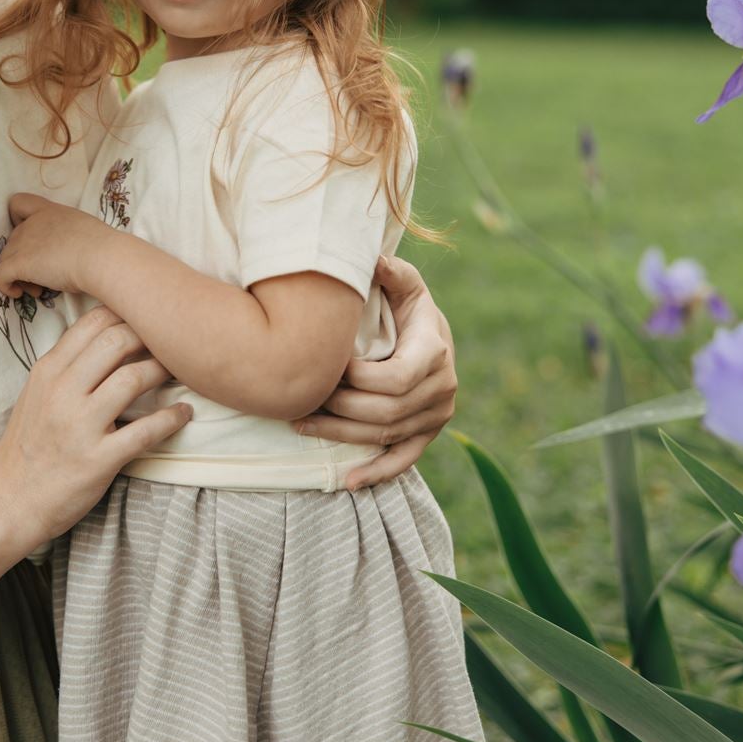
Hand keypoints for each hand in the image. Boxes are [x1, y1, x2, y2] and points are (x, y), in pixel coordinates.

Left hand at [0, 192, 108, 298]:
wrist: (100, 258)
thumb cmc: (100, 247)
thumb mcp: (83, 230)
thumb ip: (68, 235)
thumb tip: (70, 251)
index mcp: (49, 212)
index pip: (19, 203)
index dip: (17, 219)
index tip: (29, 238)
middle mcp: (31, 224)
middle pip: (12, 240)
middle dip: (23, 259)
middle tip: (41, 276)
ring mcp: (22, 242)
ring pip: (5, 259)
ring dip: (17, 275)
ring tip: (36, 289)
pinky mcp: (18, 263)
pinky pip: (0, 276)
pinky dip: (5, 286)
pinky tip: (19, 293)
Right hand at [0, 307, 190, 550]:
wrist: (9, 502)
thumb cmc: (27, 447)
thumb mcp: (36, 395)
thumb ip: (67, 366)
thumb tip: (107, 337)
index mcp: (48, 372)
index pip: (92, 322)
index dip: (127, 312)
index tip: (147, 318)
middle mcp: (62, 392)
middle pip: (116, 341)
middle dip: (150, 335)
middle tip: (171, 342)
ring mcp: (79, 426)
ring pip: (133, 378)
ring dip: (164, 371)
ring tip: (179, 372)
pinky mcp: (98, 460)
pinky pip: (145, 431)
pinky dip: (171, 418)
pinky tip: (183, 413)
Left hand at [296, 254, 457, 490]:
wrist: (431, 336)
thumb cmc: (406, 306)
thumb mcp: (405, 284)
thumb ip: (392, 272)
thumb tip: (374, 261)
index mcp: (435, 351)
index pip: (395, 379)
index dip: (357, 379)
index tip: (327, 366)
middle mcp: (442, 388)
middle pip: (384, 411)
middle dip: (338, 408)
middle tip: (301, 399)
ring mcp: (437, 416)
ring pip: (384, 435)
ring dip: (340, 435)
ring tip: (299, 425)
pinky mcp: (427, 435)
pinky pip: (403, 461)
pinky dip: (376, 472)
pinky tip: (347, 481)